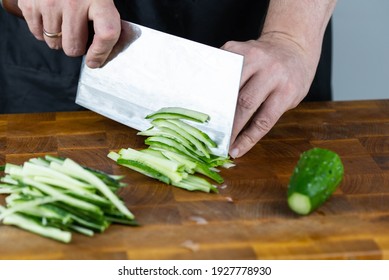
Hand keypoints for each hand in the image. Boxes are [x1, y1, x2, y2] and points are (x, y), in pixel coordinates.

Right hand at [18, 0, 120, 67]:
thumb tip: (103, 56)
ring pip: (54, 43)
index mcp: (99, 0)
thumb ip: (107, 24)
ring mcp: (49, 2)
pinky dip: (43, 32)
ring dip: (59, 39)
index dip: (101, 54)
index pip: (106, 35)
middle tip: (78, 35)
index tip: (94, 60)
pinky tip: (50, 19)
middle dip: (76, 47)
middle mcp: (74, 1)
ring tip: (63, 24)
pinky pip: (37, 34)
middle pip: (74, 47)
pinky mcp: (30, 2)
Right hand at [222, 32, 319, 157]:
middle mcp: (271, 71)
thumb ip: (268, 112)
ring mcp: (253, 56)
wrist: (292, 44)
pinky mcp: (238, 47)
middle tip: (219, 138)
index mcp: (287, 88)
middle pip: (244, 102)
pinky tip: (207, 91)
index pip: (264, 120)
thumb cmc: (292, 78)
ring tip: (211, 117)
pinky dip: (213, 80)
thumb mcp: (291, 98)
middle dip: (230, 124)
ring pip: (229, 84)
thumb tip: (239, 134)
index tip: (233, 150)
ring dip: (219, 103)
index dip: (247, 138)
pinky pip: (221, 66)